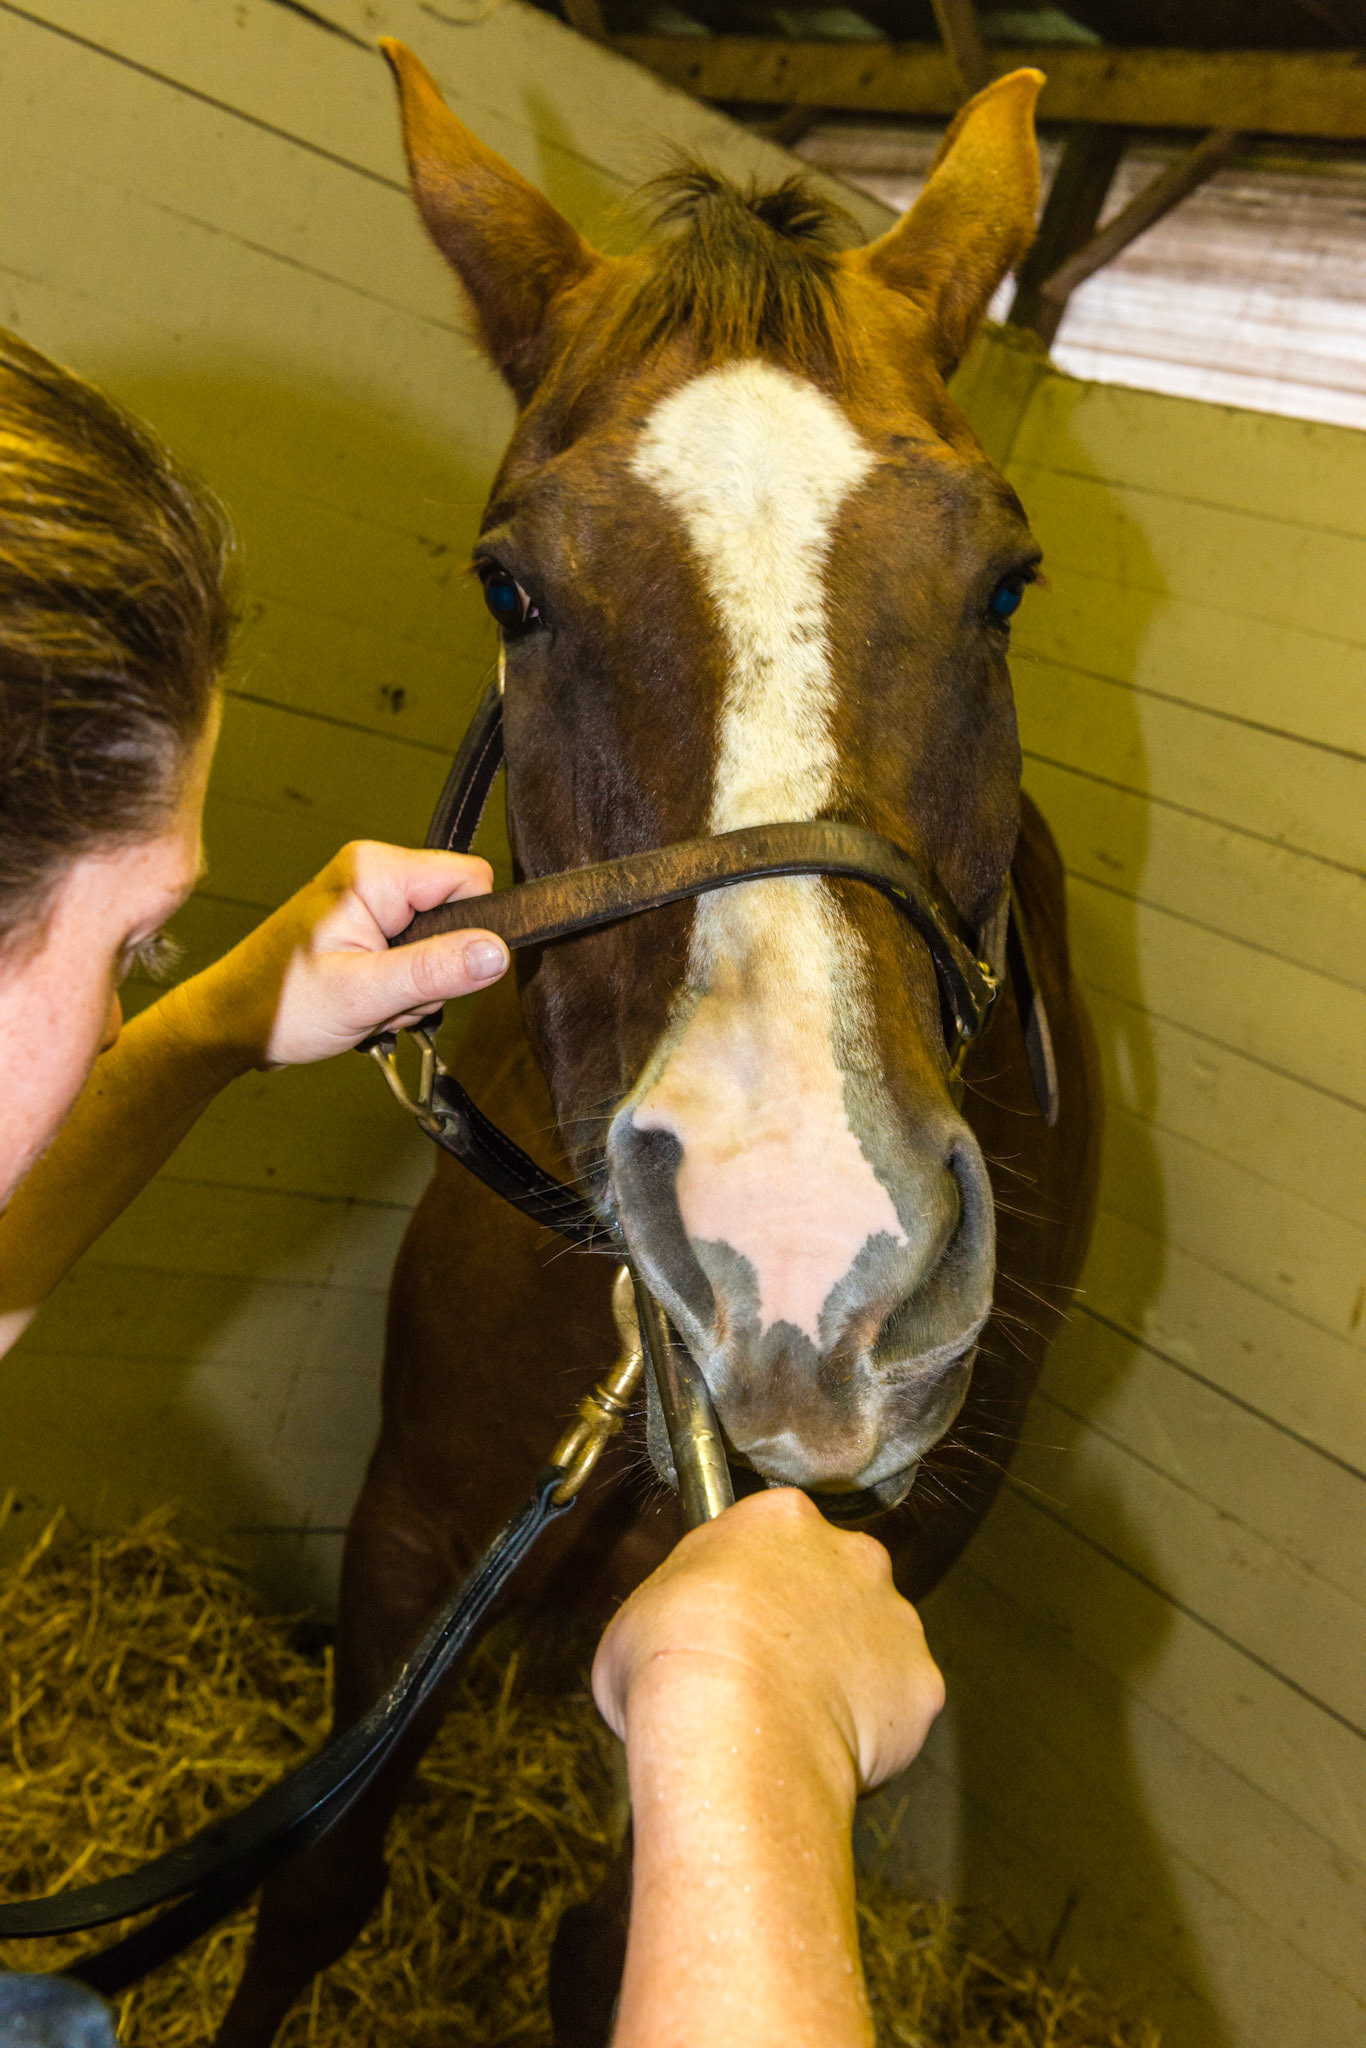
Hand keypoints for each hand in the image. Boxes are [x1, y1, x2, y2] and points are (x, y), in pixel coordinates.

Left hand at [167, 841, 507, 1071]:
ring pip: (441, 945)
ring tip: (369, 1000)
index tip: (429, 970)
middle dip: (436, 969)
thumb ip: (435, 970)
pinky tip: (367, 1001)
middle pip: (458, 915)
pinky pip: (417, 958)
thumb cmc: (277, 1004)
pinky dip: (401, 989)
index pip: (471, 878)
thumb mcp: (363, 993)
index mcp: (375, 871)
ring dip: (416, 987)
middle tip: (387, 994)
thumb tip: (496, 951)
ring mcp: (373, 904)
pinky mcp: (370, 930)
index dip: (469, 930)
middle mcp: (376, 876)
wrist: (230, 1027)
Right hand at [592, 1488, 943, 1799]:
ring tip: (798, 1720)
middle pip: (840, 1580)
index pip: (780, 1535)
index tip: (742, 1612)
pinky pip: (900, 1706)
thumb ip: (681, 1604)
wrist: (729, 1726)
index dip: (759, 1580)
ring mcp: (894, 1617)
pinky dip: (877, 1731)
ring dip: (848, 1673)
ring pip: (875, 1642)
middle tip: (774, 1669)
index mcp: (781, 1519)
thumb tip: (678, 1638)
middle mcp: (851, 1554)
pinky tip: (831, 1750)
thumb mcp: (641, 1611)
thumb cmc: (674, 1663)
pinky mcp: (921, 1683)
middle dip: (815, 1620)